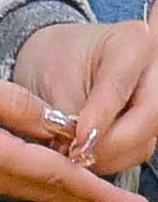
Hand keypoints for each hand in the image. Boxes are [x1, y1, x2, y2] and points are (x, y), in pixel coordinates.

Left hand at [10, 20, 157, 175]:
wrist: (60, 59)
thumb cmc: (56, 59)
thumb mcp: (54, 77)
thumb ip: (69, 111)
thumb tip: (80, 146)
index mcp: (133, 43)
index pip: (119, 87)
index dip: (100, 117)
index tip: (79, 138)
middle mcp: (156, 72)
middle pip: (145, 118)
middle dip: (109, 142)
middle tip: (76, 153)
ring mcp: (157, 101)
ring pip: (144, 140)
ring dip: (109, 155)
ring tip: (74, 153)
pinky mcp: (151, 125)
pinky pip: (139, 150)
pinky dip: (112, 157)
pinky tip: (87, 153)